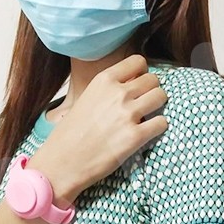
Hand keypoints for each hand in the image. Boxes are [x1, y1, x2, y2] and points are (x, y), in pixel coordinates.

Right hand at [27, 53, 168, 203]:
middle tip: (144, 104)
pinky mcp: (135, 137)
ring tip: (147, 117)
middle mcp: (117, 93)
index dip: (142, 73)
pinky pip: (162, 123)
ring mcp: (128, 114)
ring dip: (158, 107)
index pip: (138, 61)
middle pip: (153, 80)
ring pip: (161, 97)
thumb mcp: (85, 99)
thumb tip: (131, 87)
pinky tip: (146, 133)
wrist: (61, 163)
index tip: (138, 84)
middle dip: (151, 91)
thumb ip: (108, 91)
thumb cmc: (69, 134)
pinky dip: (158, 128)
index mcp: (103, 80)